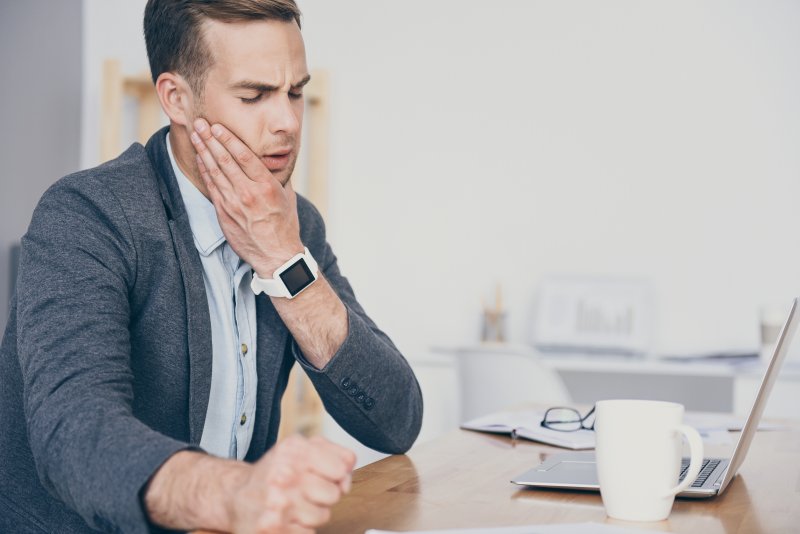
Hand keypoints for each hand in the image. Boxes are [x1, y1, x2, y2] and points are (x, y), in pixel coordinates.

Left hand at [190, 118, 303, 276]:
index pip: (244, 155)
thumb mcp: (287, 196)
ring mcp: (234, 203)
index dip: (228, 138)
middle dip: (210, 139)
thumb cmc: (284, 225)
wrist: (276, 255)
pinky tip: (200, 158)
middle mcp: (248, 192)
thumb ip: (276, 177)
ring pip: (215, 171)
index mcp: (266, 185)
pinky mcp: (224, 213)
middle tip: (200, 123)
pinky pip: (212, 187)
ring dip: (203, 151)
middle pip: (225, 159)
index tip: (217, 126)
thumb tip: (272, 161)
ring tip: (196, 135)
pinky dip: (205, 171)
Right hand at [227, 435, 355, 533]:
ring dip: (312, 513)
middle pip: (334, 494)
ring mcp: (277, 503)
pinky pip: (308, 533)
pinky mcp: (272, 529)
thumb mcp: (300, 449)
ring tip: (295, 505)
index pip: (342, 467)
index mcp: (294, 450)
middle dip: (325, 495)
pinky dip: (300, 528)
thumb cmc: (274, 472)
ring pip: (323, 516)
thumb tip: (349, 471)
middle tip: (307, 491)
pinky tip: (287, 518)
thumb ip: (332, 453)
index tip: (325, 475)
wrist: (236, 496)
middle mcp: (284, 474)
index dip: (338, 474)